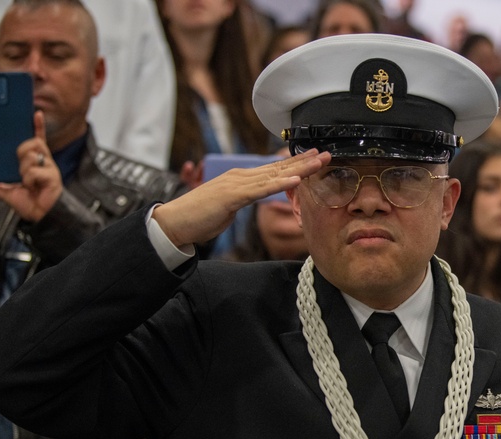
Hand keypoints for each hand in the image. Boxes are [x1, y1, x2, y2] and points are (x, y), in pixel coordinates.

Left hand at [0, 111, 62, 221]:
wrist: (42, 216)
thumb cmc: (30, 203)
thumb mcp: (6, 192)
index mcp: (34, 162)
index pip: (36, 139)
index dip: (36, 126)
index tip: (36, 114)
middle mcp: (43, 162)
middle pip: (31, 142)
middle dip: (21, 151)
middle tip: (20, 166)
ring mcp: (49, 168)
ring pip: (31, 155)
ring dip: (24, 167)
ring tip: (25, 179)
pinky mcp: (52, 175)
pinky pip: (34, 169)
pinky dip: (28, 178)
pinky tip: (31, 185)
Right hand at [153, 149, 330, 246]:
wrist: (176, 222)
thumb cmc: (201, 216)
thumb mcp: (230, 206)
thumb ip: (245, 199)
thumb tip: (258, 197)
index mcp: (241, 179)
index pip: (273, 169)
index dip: (295, 163)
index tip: (314, 157)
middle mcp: (241, 176)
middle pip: (278, 167)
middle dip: (303, 161)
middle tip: (325, 154)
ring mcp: (237, 184)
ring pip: (273, 175)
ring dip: (298, 168)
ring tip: (318, 163)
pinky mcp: (232, 196)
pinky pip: (260, 190)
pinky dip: (278, 184)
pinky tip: (295, 180)